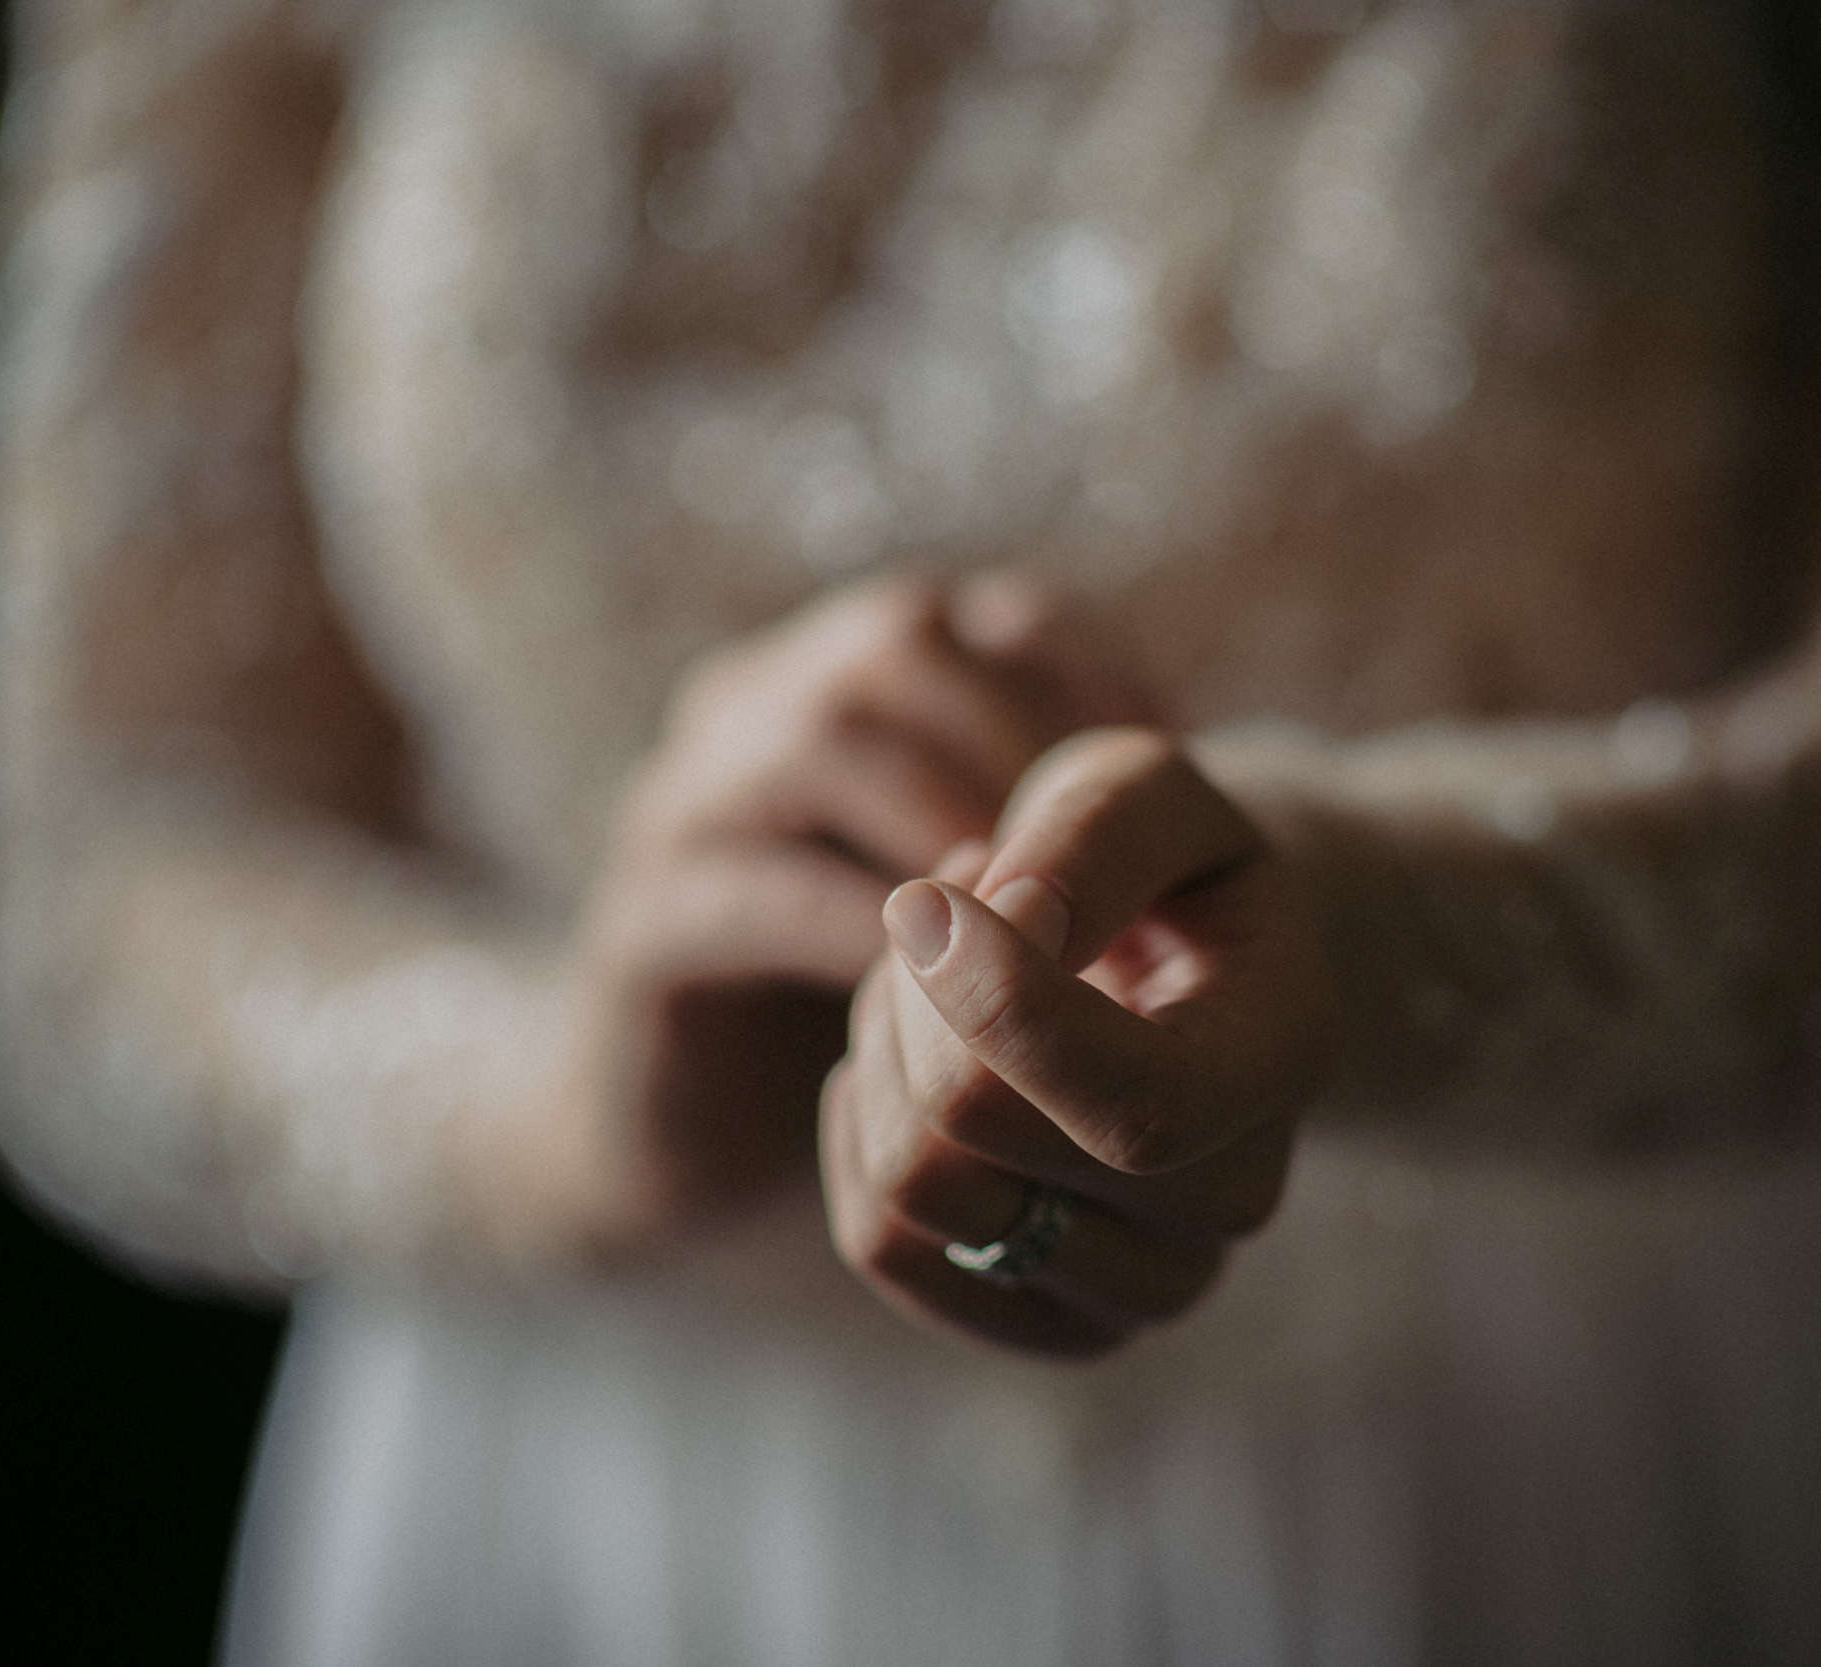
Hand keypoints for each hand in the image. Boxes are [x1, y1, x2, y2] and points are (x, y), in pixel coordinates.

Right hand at [519, 578, 1108, 1260]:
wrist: (713, 1128)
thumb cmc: (888, 1003)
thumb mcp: (994, 899)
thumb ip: (1065, 824)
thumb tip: (1180, 773)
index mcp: (851, 680)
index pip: (991, 616)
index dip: (1091, 682)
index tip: (1173, 789)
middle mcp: (757, 708)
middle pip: (896, 643)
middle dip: (1020, 746)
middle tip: (1106, 863)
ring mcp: (682, 804)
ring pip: (815, 741)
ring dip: (946, 825)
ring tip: (1035, 928)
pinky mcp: (640, 925)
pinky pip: (735, 894)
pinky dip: (851, 933)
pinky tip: (938, 1005)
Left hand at [821, 728, 1339, 1355]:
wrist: (1183, 965)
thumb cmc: (1158, 866)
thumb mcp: (1145, 792)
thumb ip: (1092, 834)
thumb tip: (1010, 923)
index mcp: (1282, 1057)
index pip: (1131, 1101)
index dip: (999, 1008)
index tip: (925, 901)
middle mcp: (1233, 1197)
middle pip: (978, 1135)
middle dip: (918, 993)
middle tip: (950, 909)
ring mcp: (1146, 1283)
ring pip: (916, 1195)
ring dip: (883, 1057)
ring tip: (934, 982)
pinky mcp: (1049, 1319)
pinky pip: (881, 1246)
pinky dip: (860, 1135)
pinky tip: (908, 1065)